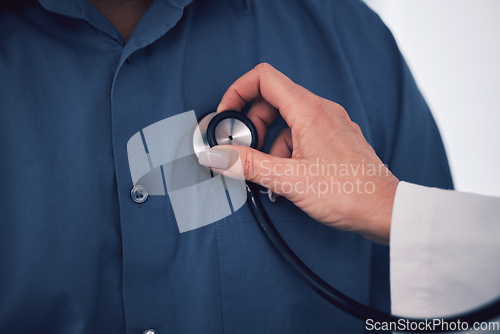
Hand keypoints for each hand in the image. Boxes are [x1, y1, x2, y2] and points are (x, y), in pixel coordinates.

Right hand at [199, 63, 398, 244]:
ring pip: (287, 122)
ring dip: (270, 145)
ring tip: (269, 175)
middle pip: (272, 100)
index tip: (227, 115)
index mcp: (309, 111)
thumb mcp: (288, 179)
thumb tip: (217, 155)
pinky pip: (303, 135)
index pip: (263, 77)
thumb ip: (247, 165)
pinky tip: (287, 179)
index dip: (238, 91)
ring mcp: (332, 125)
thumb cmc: (349, 193)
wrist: (385, 211)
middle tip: (245, 151)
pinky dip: (287, 152)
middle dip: (253, 125)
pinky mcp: (336, 141)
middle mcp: (322, 111)